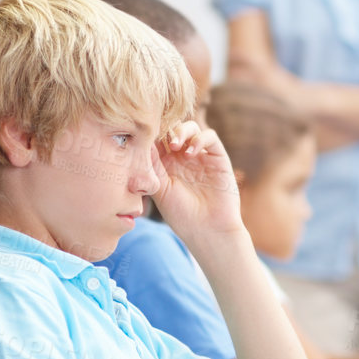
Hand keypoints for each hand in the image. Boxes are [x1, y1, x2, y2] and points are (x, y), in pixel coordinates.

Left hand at [149, 120, 242, 241]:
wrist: (209, 230)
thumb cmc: (181, 215)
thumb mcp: (161, 189)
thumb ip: (152, 165)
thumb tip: (141, 142)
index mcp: (165, 164)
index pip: (157, 139)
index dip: (151, 133)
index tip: (144, 135)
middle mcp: (182, 157)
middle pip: (173, 129)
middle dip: (166, 128)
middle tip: (162, 140)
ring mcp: (200, 156)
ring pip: (191, 128)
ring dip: (182, 131)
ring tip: (175, 145)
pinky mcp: (217, 157)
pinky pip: (209, 137)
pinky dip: (199, 138)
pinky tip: (190, 153)